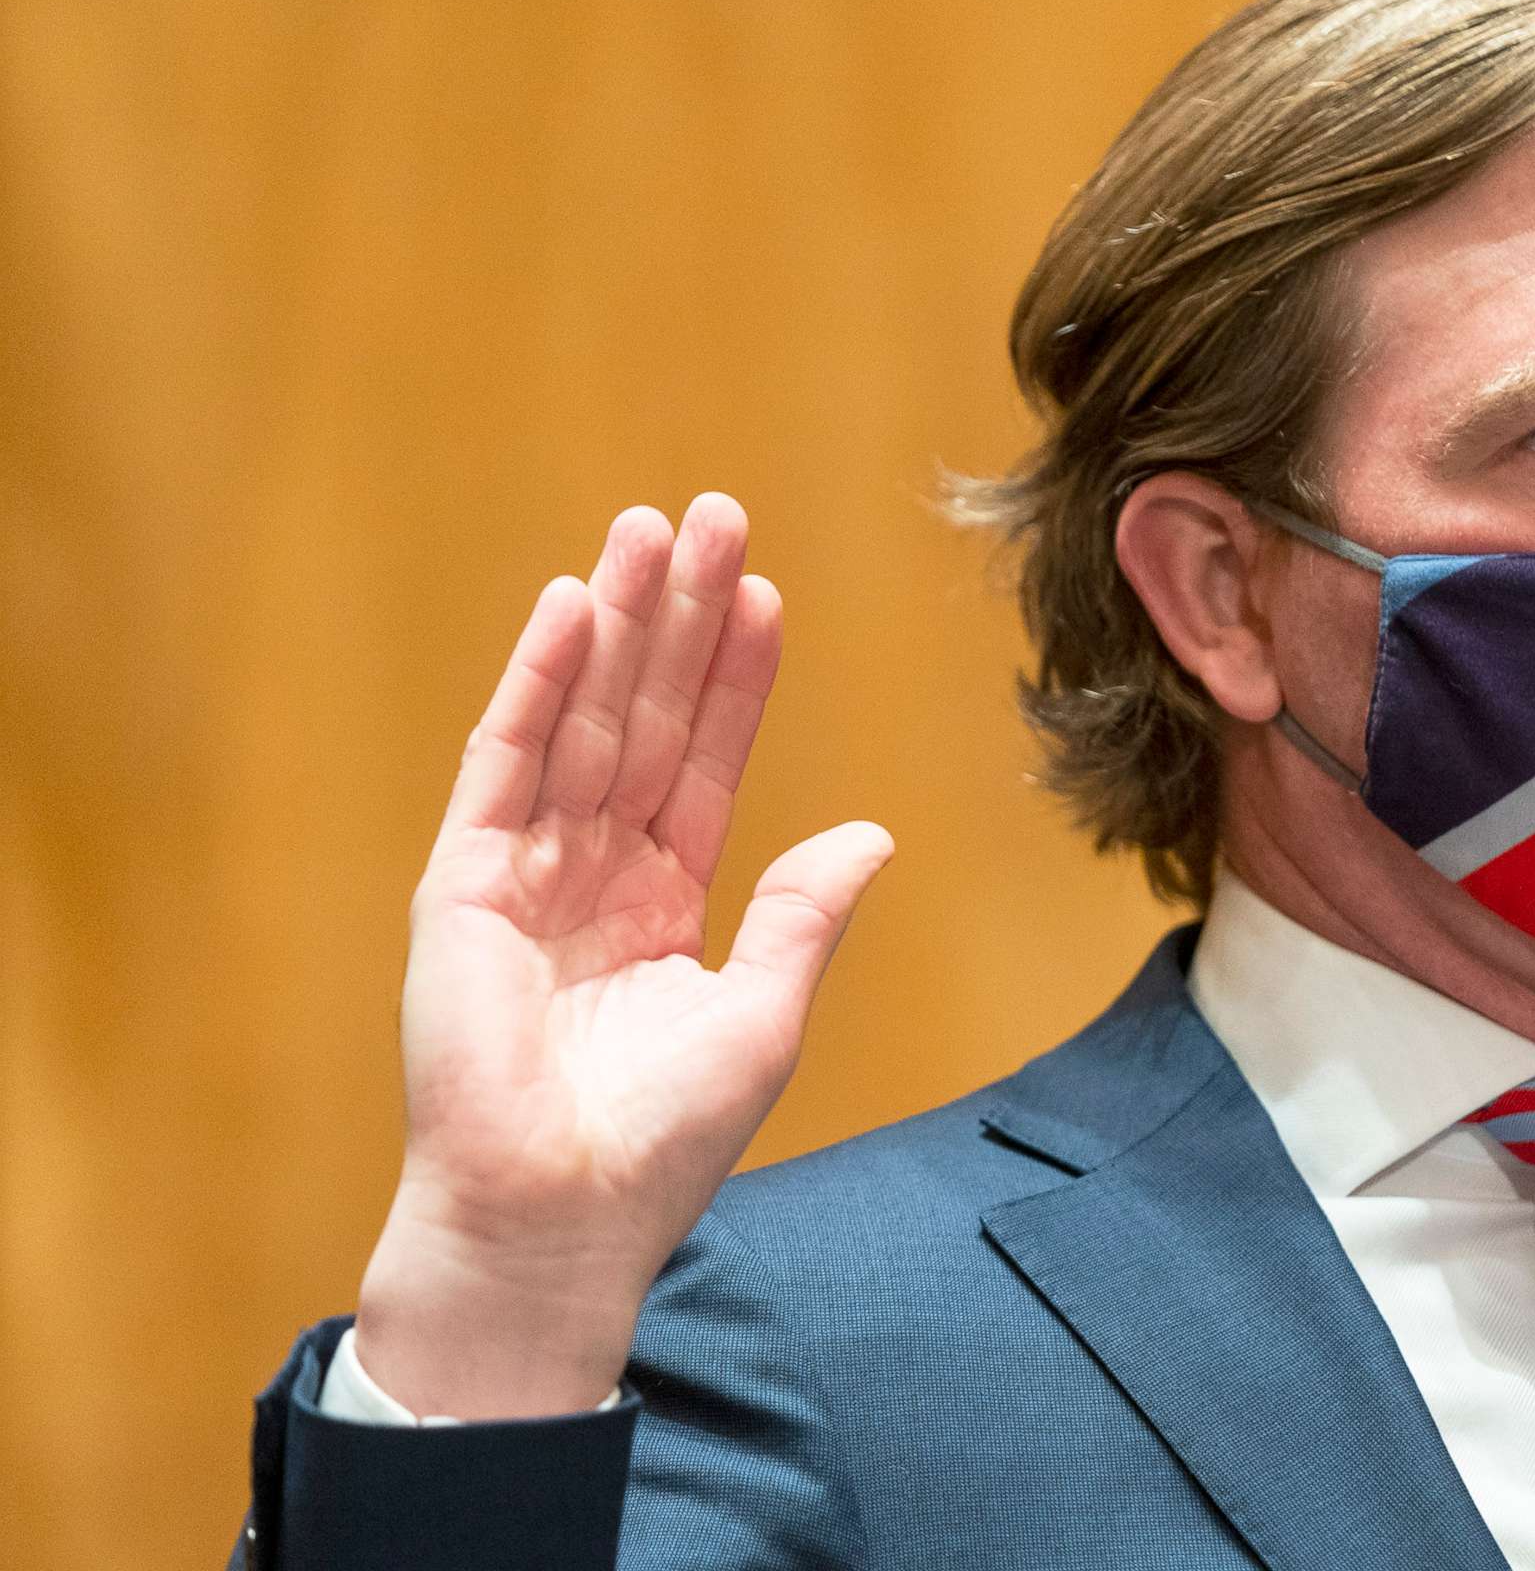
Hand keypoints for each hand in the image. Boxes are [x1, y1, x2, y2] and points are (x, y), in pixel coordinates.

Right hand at [353, 493, 892, 1418]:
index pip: (704, 763)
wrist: (558, 1219)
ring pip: (582, 718)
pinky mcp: (464, 885)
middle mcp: (593, 875)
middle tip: (714, 513)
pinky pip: (505, 762)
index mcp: (662, 906)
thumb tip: (872, 830)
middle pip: (644, 717)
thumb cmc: (660, 1144)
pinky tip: (575, 606)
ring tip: (654, 527)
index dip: (735, 679)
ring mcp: (525, 872)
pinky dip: (538, 682)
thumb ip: (805, 915)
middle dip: (679, 618)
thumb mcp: (763, 1017)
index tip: (766, 593)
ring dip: (618, 622)